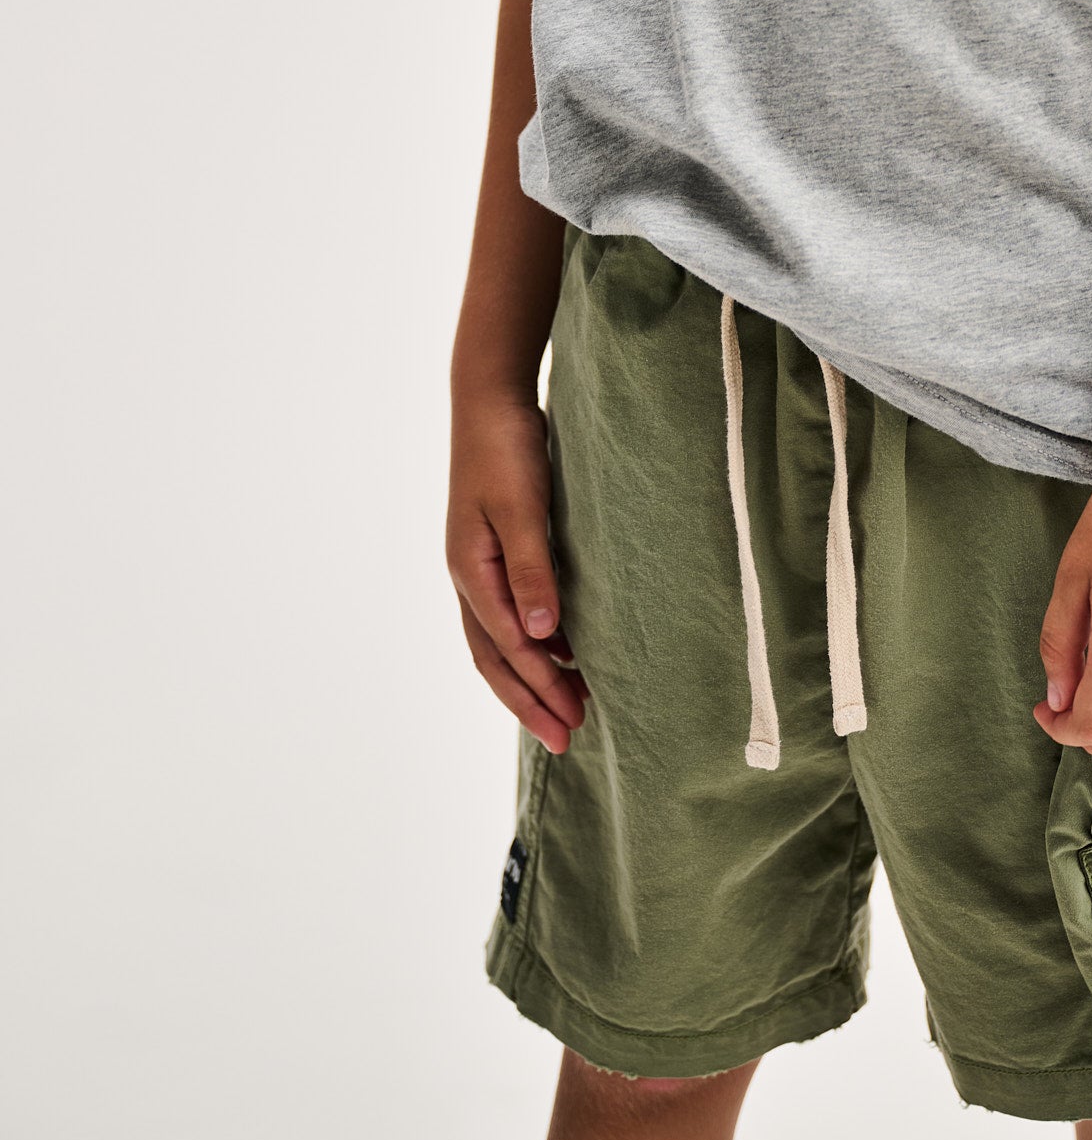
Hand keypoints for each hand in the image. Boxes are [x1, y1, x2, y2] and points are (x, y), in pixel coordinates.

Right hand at [446, 396, 586, 753]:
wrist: (490, 399)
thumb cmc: (506, 449)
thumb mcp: (522, 509)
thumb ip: (532, 570)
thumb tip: (543, 637)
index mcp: (472, 571)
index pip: (508, 648)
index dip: (539, 688)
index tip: (573, 722)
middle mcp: (471, 577)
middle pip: (496, 658)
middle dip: (531, 701)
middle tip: (569, 739)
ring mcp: (480, 566)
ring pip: (500, 642)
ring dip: (533, 678)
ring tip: (571, 708)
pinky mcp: (497, 551)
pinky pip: (510, 616)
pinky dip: (535, 645)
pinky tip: (565, 653)